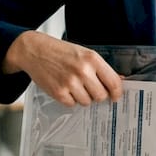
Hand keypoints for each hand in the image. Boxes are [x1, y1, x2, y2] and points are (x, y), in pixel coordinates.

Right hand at [3, 31, 122, 106]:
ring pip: (87, 102)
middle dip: (97, 95)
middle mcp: (83, 71)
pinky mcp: (58, 92)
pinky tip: (65, 88)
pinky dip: (70, 99)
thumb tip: (120, 81)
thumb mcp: (84, 54)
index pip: (113, 82)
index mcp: (92, 59)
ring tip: (75, 86)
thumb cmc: (61, 52)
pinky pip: (72, 104)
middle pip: (101, 96)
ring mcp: (70, 82)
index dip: (117, 93)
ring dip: (83, 97)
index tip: (116, 97)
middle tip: (90, 88)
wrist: (35, 50)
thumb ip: (101, 68)